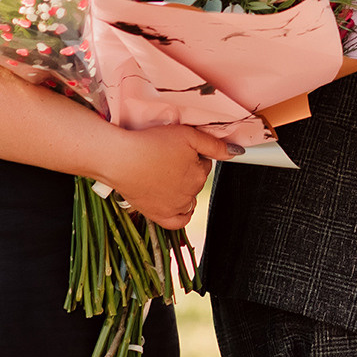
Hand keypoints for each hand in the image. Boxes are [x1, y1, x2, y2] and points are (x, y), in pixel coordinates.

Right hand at [95, 125, 238, 228]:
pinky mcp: (157, 215)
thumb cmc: (150, 144)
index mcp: (199, 175)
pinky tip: (176, 203)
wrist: (120, 159)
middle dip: (187, 170)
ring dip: (182, 188)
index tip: (178, 149)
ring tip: (163, 174)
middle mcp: (189, 194)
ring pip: (188, 199)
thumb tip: (236, 153)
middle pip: (196, 180)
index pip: (205, 164)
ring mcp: (174, 207)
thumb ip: (214, 145)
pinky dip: (181, 214)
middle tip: (166, 159)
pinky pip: (178, 221)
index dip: (193, 155)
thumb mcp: (187, 135)